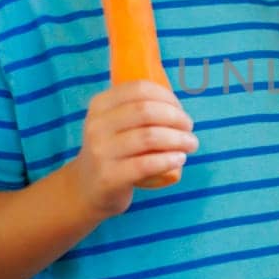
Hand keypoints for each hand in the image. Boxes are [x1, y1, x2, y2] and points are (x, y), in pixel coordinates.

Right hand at [71, 80, 196, 215]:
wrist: (88, 189)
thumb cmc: (113, 151)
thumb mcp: (114, 124)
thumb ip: (137, 109)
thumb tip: (178, 106)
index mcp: (100, 105)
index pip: (140, 89)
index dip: (167, 97)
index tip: (180, 109)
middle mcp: (97, 125)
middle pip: (147, 111)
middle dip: (176, 117)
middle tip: (189, 128)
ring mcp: (101, 151)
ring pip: (149, 137)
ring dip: (178, 139)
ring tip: (191, 144)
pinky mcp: (109, 176)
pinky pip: (146, 164)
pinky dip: (168, 159)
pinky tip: (180, 158)